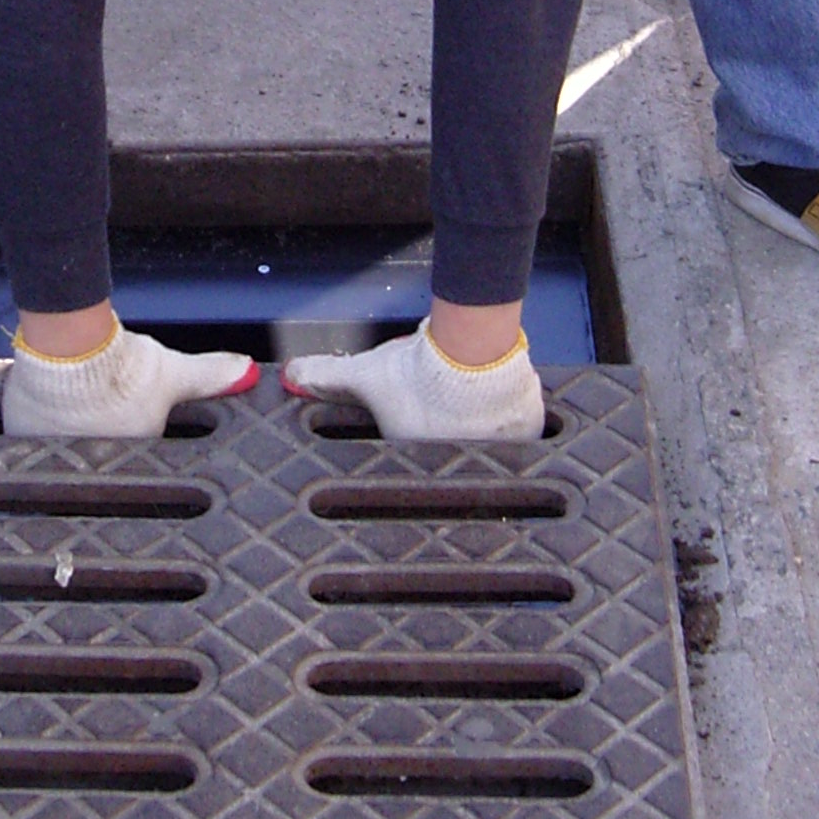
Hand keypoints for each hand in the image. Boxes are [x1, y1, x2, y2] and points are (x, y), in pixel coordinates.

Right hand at [2, 319, 257, 438]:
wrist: (67, 350)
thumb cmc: (120, 364)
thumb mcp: (173, 372)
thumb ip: (210, 377)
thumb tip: (247, 373)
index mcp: (130, 455)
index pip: (137, 455)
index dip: (136, 434)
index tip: (128, 418)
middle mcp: (93, 465)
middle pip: (100, 457)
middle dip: (103, 439)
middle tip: (101, 412)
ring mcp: (53, 456)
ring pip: (63, 451)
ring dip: (70, 437)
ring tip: (73, 413)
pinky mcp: (22, 440)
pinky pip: (31, 440)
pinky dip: (37, 429)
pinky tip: (46, 412)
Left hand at [283, 321, 544, 441]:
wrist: (472, 353)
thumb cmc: (421, 370)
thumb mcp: (365, 374)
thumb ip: (326, 378)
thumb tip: (291, 377)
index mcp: (418, 459)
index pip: (413, 450)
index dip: (413, 429)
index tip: (420, 417)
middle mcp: (457, 464)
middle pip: (452, 450)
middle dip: (447, 432)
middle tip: (445, 408)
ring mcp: (498, 455)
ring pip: (489, 444)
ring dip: (481, 431)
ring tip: (474, 406)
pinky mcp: (527, 437)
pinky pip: (521, 434)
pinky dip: (513, 421)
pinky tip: (501, 406)